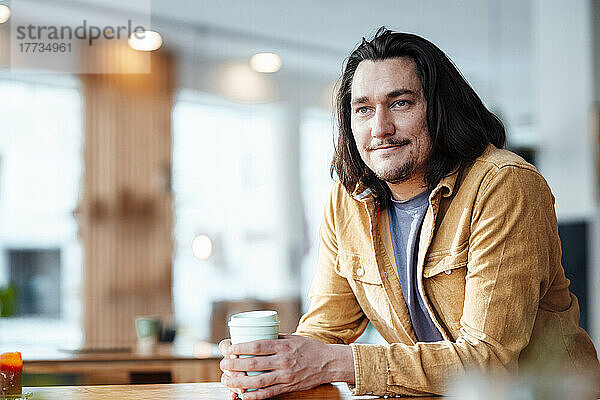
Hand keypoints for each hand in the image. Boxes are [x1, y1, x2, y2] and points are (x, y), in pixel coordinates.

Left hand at [219, 335, 353, 399]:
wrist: (328, 363)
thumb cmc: (309, 348)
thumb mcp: (292, 337)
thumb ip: (274, 338)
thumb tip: (254, 336)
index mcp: (283, 346)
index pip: (257, 346)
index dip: (240, 348)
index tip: (228, 348)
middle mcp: (284, 361)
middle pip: (253, 363)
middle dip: (234, 365)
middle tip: (223, 365)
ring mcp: (285, 376)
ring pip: (257, 381)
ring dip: (239, 382)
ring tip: (227, 380)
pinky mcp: (288, 387)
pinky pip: (268, 394)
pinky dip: (253, 396)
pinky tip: (242, 395)